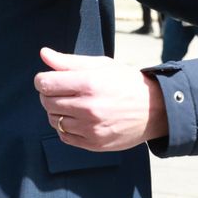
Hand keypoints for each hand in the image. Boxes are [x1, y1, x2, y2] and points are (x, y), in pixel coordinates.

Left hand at [34, 48, 168, 151]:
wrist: (155, 109)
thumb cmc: (126, 82)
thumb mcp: (101, 65)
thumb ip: (69, 61)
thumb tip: (43, 53)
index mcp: (89, 83)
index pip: (45, 83)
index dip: (42, 79)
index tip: (49, 79)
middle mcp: (89, 107)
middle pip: (47, 102)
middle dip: (49, 94)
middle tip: (63, 90)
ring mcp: (91, 128)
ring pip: (54, 120)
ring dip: (57, 111)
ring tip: (73, 104)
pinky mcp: (94, 144)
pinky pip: (64, 136)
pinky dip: (66, 127)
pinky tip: (78, 118)